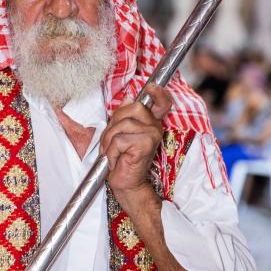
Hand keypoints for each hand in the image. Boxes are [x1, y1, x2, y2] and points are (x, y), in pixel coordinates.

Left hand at [100, 84, 171, 210]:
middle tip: (111, 141)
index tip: (151, 87)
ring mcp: (152, 135)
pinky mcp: (145, 145)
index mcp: (150, 122)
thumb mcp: (119, 133)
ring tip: (111, 153)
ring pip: (122, 125)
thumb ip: (123, 116)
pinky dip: (110, 152)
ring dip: (109, 140)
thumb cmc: (121, 159)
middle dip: (114, 123)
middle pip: (132, 108)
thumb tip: (127, 98)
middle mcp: (155, 127)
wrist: (126, 183)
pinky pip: (119, 140)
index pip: (162, 103)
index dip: (158, 92)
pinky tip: (115, 161)